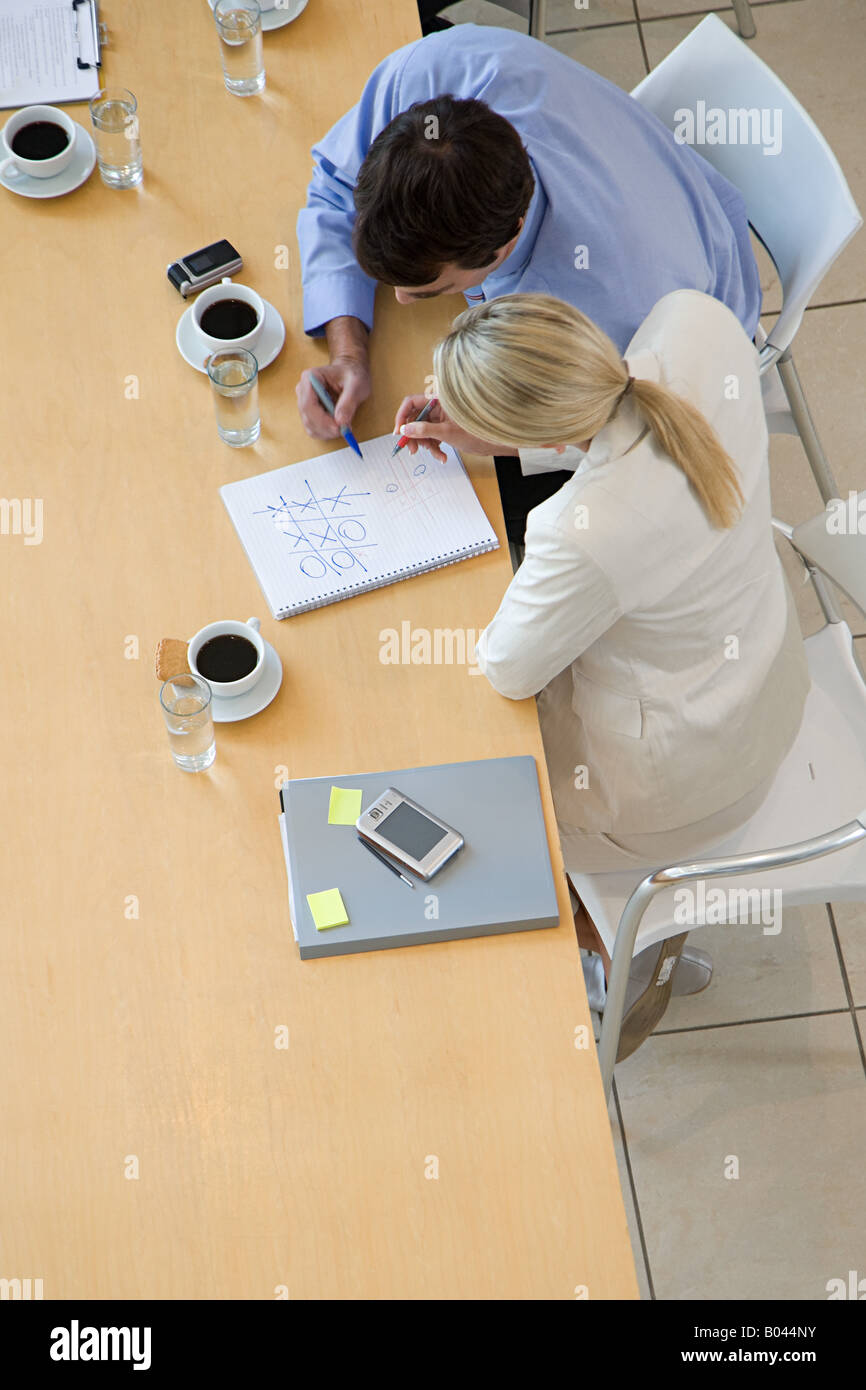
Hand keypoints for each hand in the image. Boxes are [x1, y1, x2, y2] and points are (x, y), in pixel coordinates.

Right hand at [296, 356, 371, 439]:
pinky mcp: (309, 413)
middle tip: (345, 430)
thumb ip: (349, 402)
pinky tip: (338, 426)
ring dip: (327, 432)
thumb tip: (341, 422)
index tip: (339, 427)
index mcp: (310, 378)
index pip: (308, 405)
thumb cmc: (352, 374)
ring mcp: (304, 402)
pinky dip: (327, 432)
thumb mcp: (356, 385)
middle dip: (327, 428)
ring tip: (344, 426)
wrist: (349, 372)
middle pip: (308, 418)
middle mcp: (303, 390)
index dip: (322, 420)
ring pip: (310, 426)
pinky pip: (314, 429)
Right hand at [393, 395, 512, 463]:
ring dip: (426, 445)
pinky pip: (431, 437)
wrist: (493, 442)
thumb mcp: (447, 432)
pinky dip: (434, 448)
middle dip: (413, 436)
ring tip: (437, 454)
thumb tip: (406, 430)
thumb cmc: (476, 432)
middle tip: (412, 450)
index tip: (399, 432)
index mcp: (438, 399)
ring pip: (422, 431)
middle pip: (414, 419)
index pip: (411, 402)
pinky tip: (442, 456)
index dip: (402, 417)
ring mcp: (440, 418)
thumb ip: (424, 430)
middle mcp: (437, 406)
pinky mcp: (444, 428)